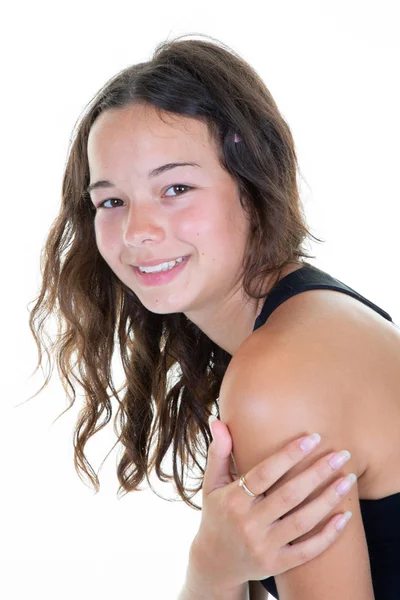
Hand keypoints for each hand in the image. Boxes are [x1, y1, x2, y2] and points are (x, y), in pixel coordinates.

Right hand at [189, 417, 353, 592]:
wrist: (215, 562)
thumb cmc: (217, 513)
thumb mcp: (212, 483)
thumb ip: (218, 452)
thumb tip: (218, 421)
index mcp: (233, 500)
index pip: (265, 473)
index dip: (289, 454)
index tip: (313, 438)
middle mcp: (248, 524)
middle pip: (289, 495)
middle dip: (318, 473)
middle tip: (342, 454)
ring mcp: (263, 547)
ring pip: (302, 522)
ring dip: (328, 500)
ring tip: (348, 480)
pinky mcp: (276, 565)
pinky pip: (307, 551)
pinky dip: (328, 535)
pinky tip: (345, 517)